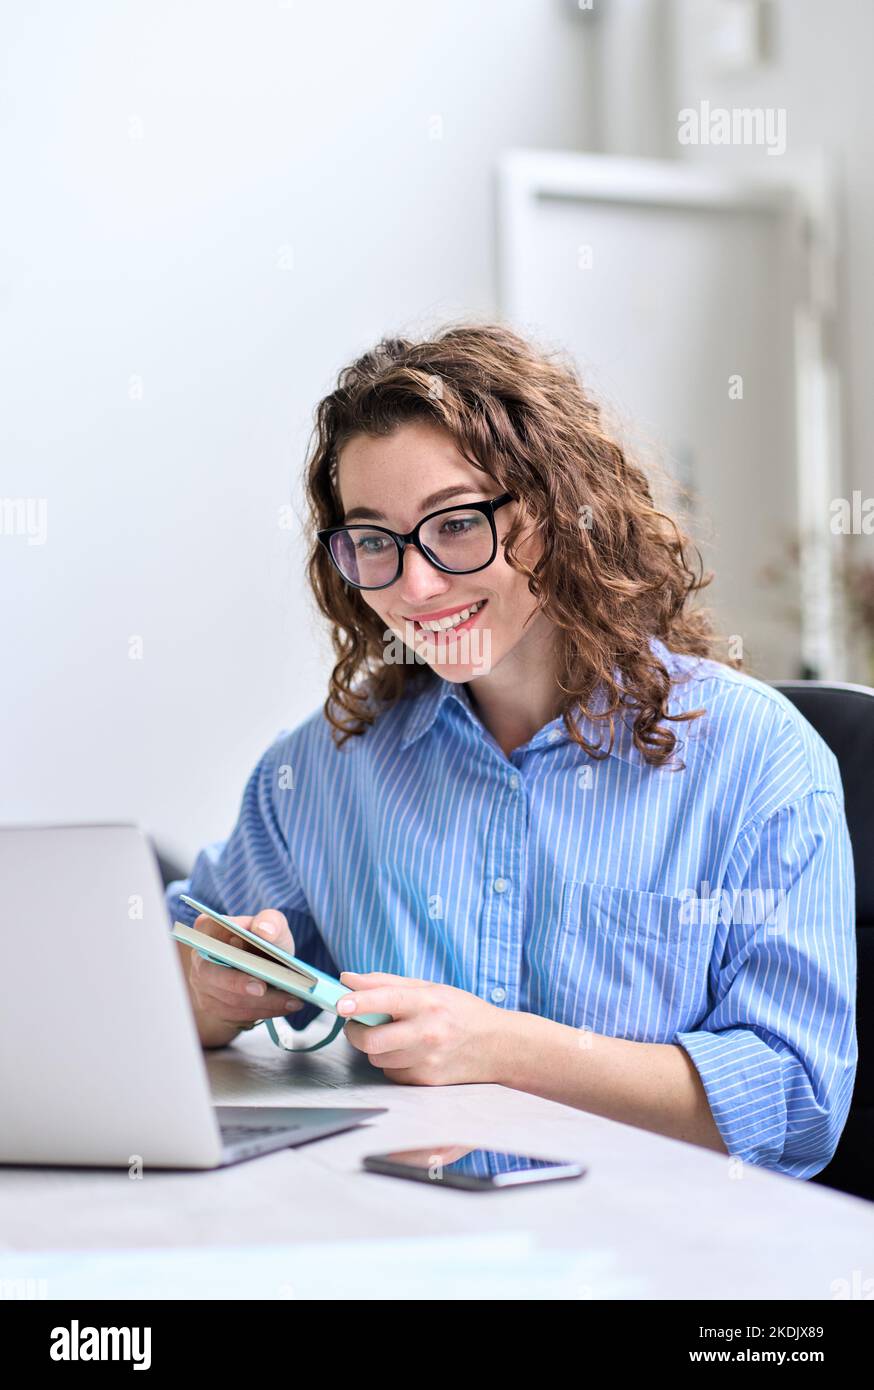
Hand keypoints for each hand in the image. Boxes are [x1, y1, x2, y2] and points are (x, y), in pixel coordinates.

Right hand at [186, 908, 304, 1030]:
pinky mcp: (213, 1007)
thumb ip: (271, 921)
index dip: (221, 937)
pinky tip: (285, 1007)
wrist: (264, 970)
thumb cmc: (266, 944)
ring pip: (229, 999)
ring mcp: (203, 985)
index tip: (242, 941)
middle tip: (262, 988)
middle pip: (212, 973)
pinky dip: (264, 1011)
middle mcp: (201, 957)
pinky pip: (237, 1014)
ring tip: (291, 1000)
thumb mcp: (274, 927)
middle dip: (238, 982)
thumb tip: (264, 929)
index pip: (207, 927)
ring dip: (261, 1002)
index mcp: (210, 928)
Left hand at [336, 971, 505, 1084]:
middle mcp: (427, 1032)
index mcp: (428, 1003)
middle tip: (356, 1023)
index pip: (386, 1000)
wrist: (498, 1046)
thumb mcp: (429, 988)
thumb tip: (348, 980)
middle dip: (356, 1032)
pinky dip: (391, 1063)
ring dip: (376, 1047)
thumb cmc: (462, 1012)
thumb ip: (385, 983)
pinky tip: (408, 1052)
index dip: (359, 1002)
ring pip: (377, 1059)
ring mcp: (427, 1060)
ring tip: (394, 1036)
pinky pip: (391, 1074)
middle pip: (372, 1040)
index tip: (340, 1003)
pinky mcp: (426, 1081)